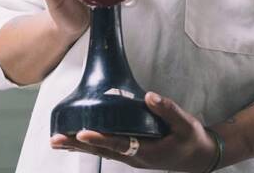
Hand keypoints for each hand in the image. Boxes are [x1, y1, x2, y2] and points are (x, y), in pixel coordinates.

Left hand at [49, 92, 218, 171]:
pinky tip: (74, 138)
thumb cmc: (191, 139)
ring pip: (100, 151)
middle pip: (102, 151)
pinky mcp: (129, 152)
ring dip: (78, 145)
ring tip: (56, 141)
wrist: (198, 156)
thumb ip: (168, 111)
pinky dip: (88, 144)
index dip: (100, 139)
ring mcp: (130, 156)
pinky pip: (105, 149)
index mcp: (147, 151)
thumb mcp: (186, 125)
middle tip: (55, 140)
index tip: (82, 133)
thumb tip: (150, 96)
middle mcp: (134, 157)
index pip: (119, 144)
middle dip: (77, 144)